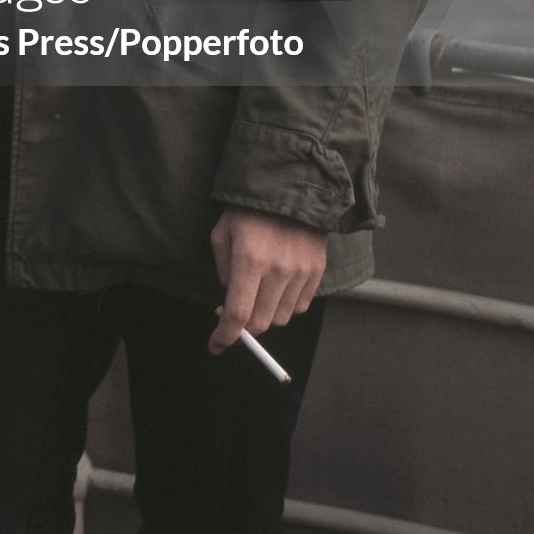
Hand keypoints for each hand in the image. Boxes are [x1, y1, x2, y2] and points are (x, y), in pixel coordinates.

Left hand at [208, 206, 326, 353]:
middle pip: (261, 323)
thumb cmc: (247, 210)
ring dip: (264, 316)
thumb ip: (223, 270)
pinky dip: (284, 306)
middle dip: (243, 327)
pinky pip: (300, 306)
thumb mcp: (222, 234)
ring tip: (254, 295)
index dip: (225, 336)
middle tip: (231, 312)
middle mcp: (279, 271)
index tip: (216, 345)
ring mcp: (301, 273)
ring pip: (281, 318)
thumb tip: (229, 300)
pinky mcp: (317, 272)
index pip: (238, 314)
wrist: (290, 188)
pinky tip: (274, 289)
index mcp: (250, 261)